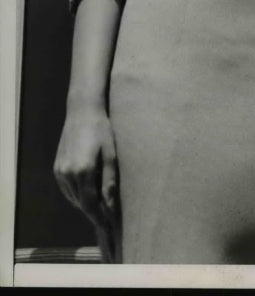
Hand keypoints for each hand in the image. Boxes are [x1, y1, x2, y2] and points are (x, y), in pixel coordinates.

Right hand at [54, 103, 119, 240]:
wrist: (82, 112)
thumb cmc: (102, 130)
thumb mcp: (112, 154)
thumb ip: (110, 180)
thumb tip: (110, 205)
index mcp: (84, 171)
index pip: (91, 204)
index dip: (99, 218)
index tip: (108, 227)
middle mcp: (68, 174)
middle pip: (81, 204)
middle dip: (94, 213)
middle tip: (108, 221)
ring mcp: (60, 171)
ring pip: (74, 198)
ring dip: (86, 204)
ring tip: (101, 208)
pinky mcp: (57, 168)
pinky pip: (67, 189)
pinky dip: (77, 195)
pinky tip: (88, 193)